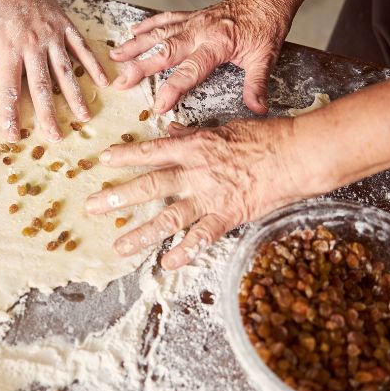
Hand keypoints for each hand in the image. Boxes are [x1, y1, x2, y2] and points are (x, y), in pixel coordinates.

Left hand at [0, 0, 108, 141]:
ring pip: (65, 71)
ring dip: (75, 96)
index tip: (14, 134)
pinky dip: (93, 65)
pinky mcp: (65, 27)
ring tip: (83, 117)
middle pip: (42, 86)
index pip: (10, 88)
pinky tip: (103, 82)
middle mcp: (33, 46)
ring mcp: (52, 37)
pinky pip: (81, 48)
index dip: (11, 113)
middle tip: (55, 136)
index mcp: (8, 50)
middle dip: (48, 114)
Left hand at [85, 119, 312, 269]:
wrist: (297, 155)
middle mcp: (196, 173)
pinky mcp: (227, 216)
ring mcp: (210, 197)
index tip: (102, 161)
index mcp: (195, 147)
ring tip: (119, 246)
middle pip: (149, 186)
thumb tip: (171, 130)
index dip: (125, 156)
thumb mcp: (225, 127)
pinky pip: (200, 238)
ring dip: (141, 234)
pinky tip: (166, 263)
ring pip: (168, 218)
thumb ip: (195, 132)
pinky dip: (183, 252)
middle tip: (92, 207)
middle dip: (117, 197)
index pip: (152, 151)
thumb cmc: (266, 137)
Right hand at [110, 0, 299, 114]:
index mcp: (218, 44)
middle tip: (121, 82)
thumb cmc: (266, 26)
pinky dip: (147, 25)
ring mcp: (193, 21)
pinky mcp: (192, 15)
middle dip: (140, 67)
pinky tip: (132, 32)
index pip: (190, 71)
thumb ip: (257, 84)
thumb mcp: (266, 57)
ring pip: (158, 34)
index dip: (172, 89)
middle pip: (165, 52)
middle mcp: (200, 31)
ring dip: (135, 45)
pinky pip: (165, 19)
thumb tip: (258, 109)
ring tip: (114, 56)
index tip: (158, 106)